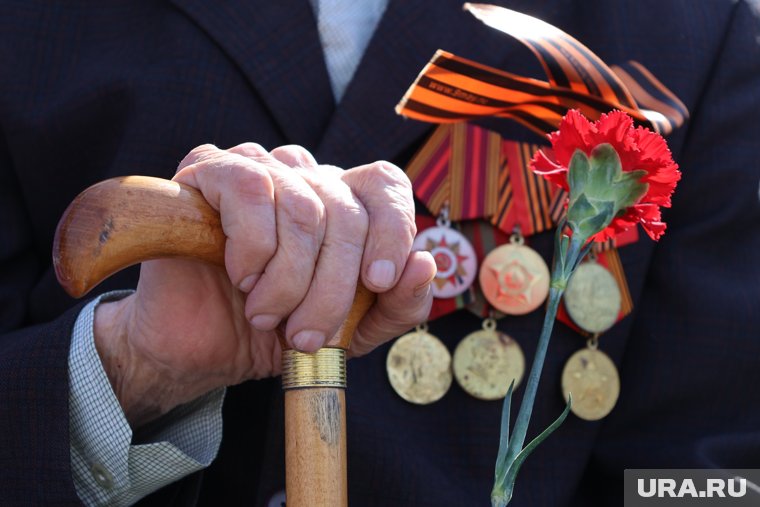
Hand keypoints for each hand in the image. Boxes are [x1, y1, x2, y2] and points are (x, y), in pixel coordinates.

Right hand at [93, 143, 434, 426]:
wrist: (201, 347)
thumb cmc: (276, 330)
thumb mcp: (352, 332)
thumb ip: (397, 305)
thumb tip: (425, 263)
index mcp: (342, 203)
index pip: (385, 183)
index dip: (393, 229)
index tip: (378, 283)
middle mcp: (304, 175)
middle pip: (346, 212)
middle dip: (332, 288)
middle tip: (306, 335)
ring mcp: (258, 166)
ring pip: (304, 207)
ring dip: (287, 281)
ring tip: (265, 316)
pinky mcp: (210, 169)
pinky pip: (253, 190)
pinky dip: (253, 248)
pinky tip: (239, 277)